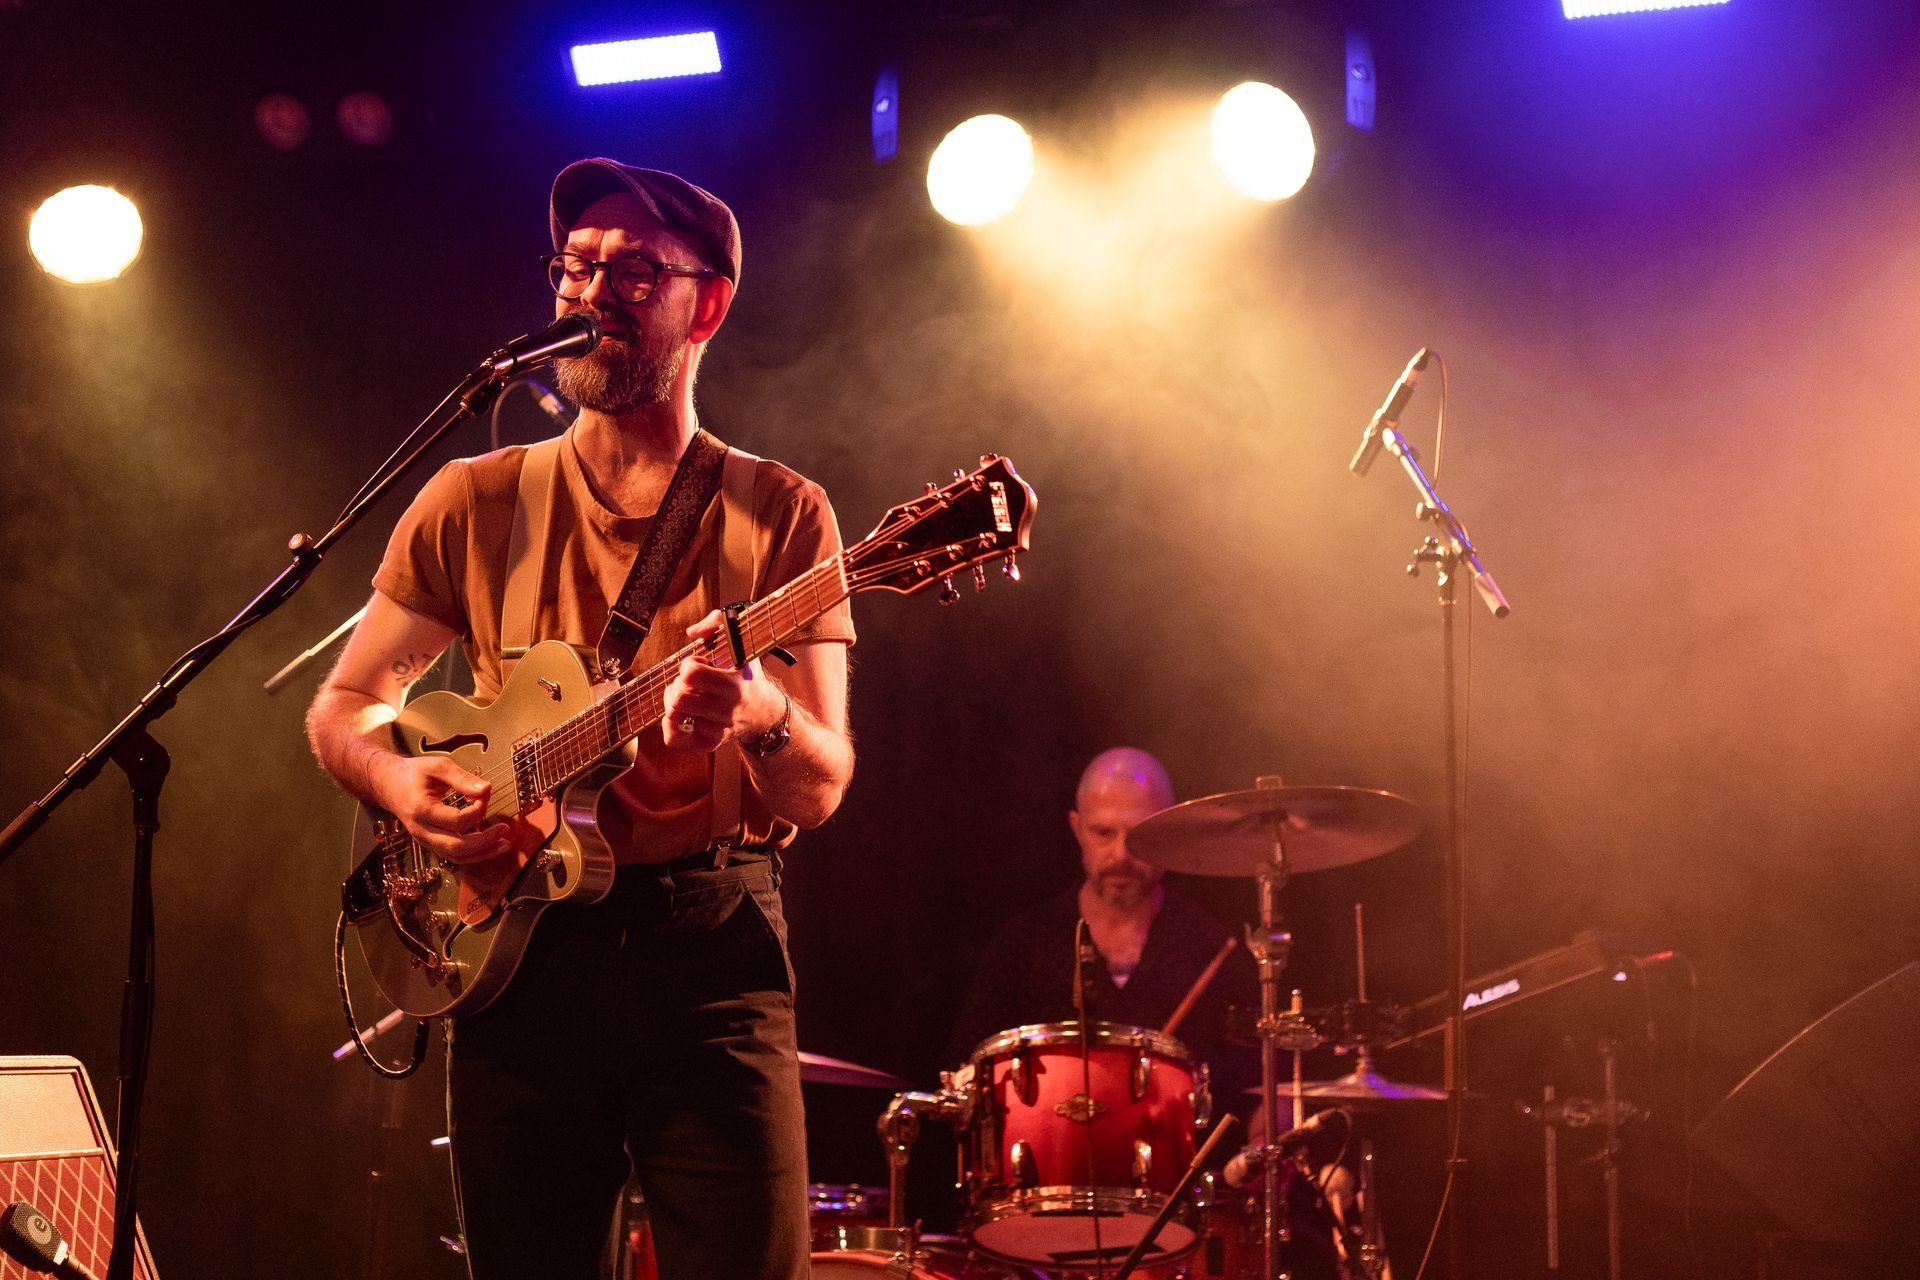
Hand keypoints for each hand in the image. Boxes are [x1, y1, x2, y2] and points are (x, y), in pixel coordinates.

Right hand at [372, 753, 511, 864]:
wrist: (389, 785)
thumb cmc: (414, 773)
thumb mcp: (437, 767)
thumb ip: (462, 778)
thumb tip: (487, 790)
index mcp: (421, 810)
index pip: (457, 820)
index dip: (478, 810)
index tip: (485, 795)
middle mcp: (421, 830)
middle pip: (456, 847)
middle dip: (485, 841)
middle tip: (505, 829)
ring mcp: (424, 840)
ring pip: (455, 857)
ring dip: (482, 853)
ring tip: (505, 845)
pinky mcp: (430, 843)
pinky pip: (453, 856)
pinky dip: (473, 855)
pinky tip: (490, 847)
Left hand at [661, 609, 784, 752]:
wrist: (763, 712)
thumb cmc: (746, 675)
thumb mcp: (741, 643)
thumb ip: (717, 623)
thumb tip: (692, 632)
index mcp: (734, 685)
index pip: (691, 674)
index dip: (689, 664)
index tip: (701, 664)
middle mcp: (726, 710)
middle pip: (679, 698)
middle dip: (678, 684)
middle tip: (691, 682)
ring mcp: (717, 729)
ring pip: (673, 715)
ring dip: (674, 701)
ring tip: (687, 695)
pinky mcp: (709, 744)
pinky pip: (673, 740)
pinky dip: (669, 727)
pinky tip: (680, 715)